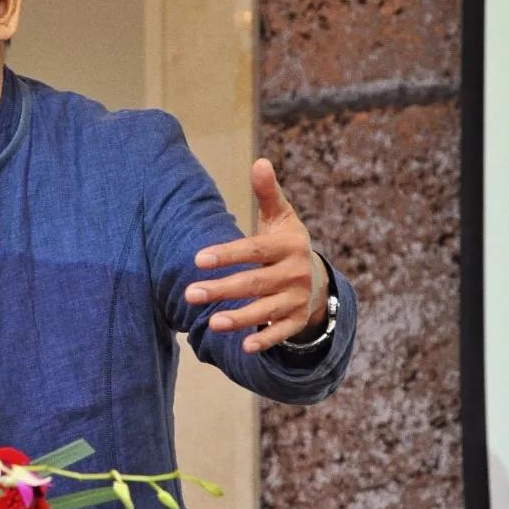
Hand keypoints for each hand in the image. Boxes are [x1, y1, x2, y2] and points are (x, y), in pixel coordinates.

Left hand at [184, 158, 327, 353]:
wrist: (318, 277)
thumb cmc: (285, 242)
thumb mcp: (281, 217)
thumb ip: (268, 193)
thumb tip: (259, 161)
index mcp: (288, 245)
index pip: (254, 250)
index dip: (227, 254)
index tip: (198, 259)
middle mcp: (295, 273)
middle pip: (254, 283)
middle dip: (222, 289)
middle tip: (190, 294)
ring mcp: (297, 299)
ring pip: (266, 310)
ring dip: (240, 318)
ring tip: (212, 323)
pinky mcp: (297, 321)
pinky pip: (281, 332)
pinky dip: (265, 340)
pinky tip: (245, 347)